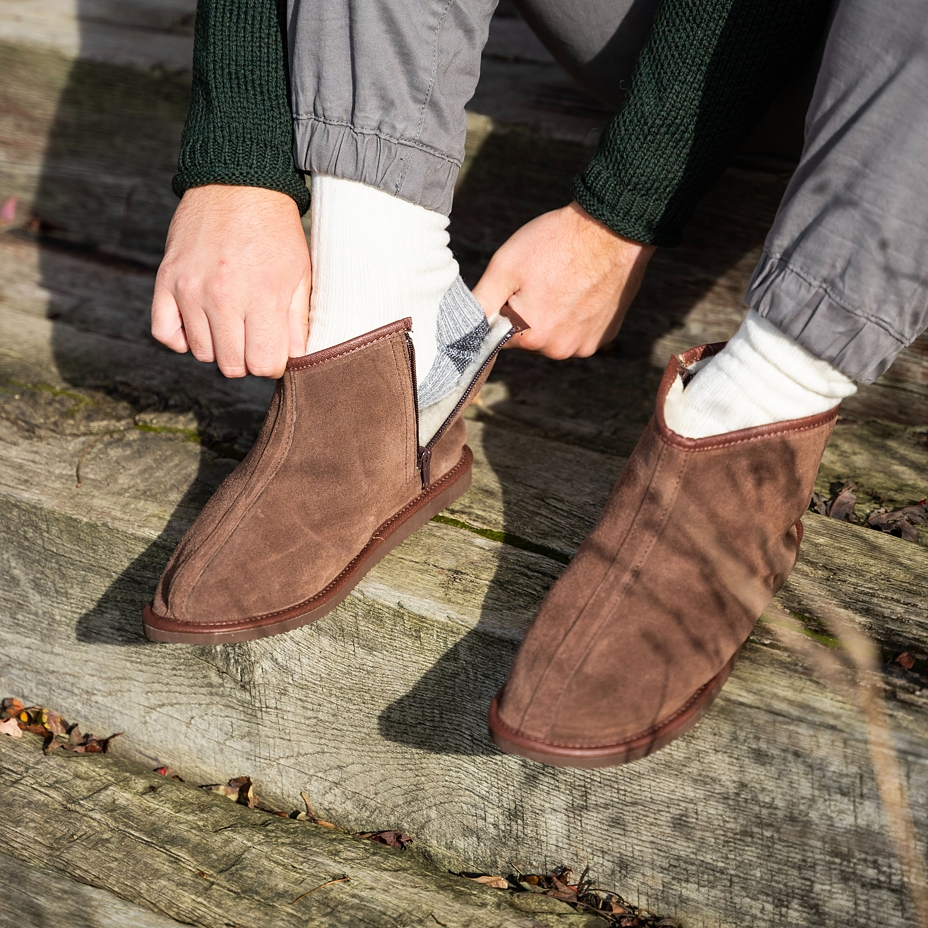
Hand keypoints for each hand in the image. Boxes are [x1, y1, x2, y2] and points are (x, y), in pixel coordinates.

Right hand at [151, 185, 310, 377]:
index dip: (272, 362)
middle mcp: (223, 297)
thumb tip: (294, 358)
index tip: (274, 346)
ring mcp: (190, 290)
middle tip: (253, 334)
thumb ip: (298, 321)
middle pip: (232, 365)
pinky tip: (200, 324)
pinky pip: (164, 333)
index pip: (263, 364)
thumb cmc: (275, 230)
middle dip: (247, 357)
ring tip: (231, 321)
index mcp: (262, 297)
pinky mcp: (166, 280)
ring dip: (218, 345)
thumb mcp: (300, 273)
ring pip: (202, 353)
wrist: (237, 183)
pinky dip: (181, 338)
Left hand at [472, 201, 654, 358]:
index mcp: (530, 337)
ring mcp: (584, 345)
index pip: (499, 334)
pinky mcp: (604, 336)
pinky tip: (583, 290)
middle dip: (529, 312)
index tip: (517, 284)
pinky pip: (579, 331)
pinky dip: (577, 315)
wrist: (614, 230)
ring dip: (554, 315)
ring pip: (554, 334)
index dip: (504, 306)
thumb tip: (464, 326)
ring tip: (565, 281)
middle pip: (528, 337)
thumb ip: (481, 302)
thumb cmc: (555, 243)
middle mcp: (558, 350)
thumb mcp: (505, 266)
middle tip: (543, 278)